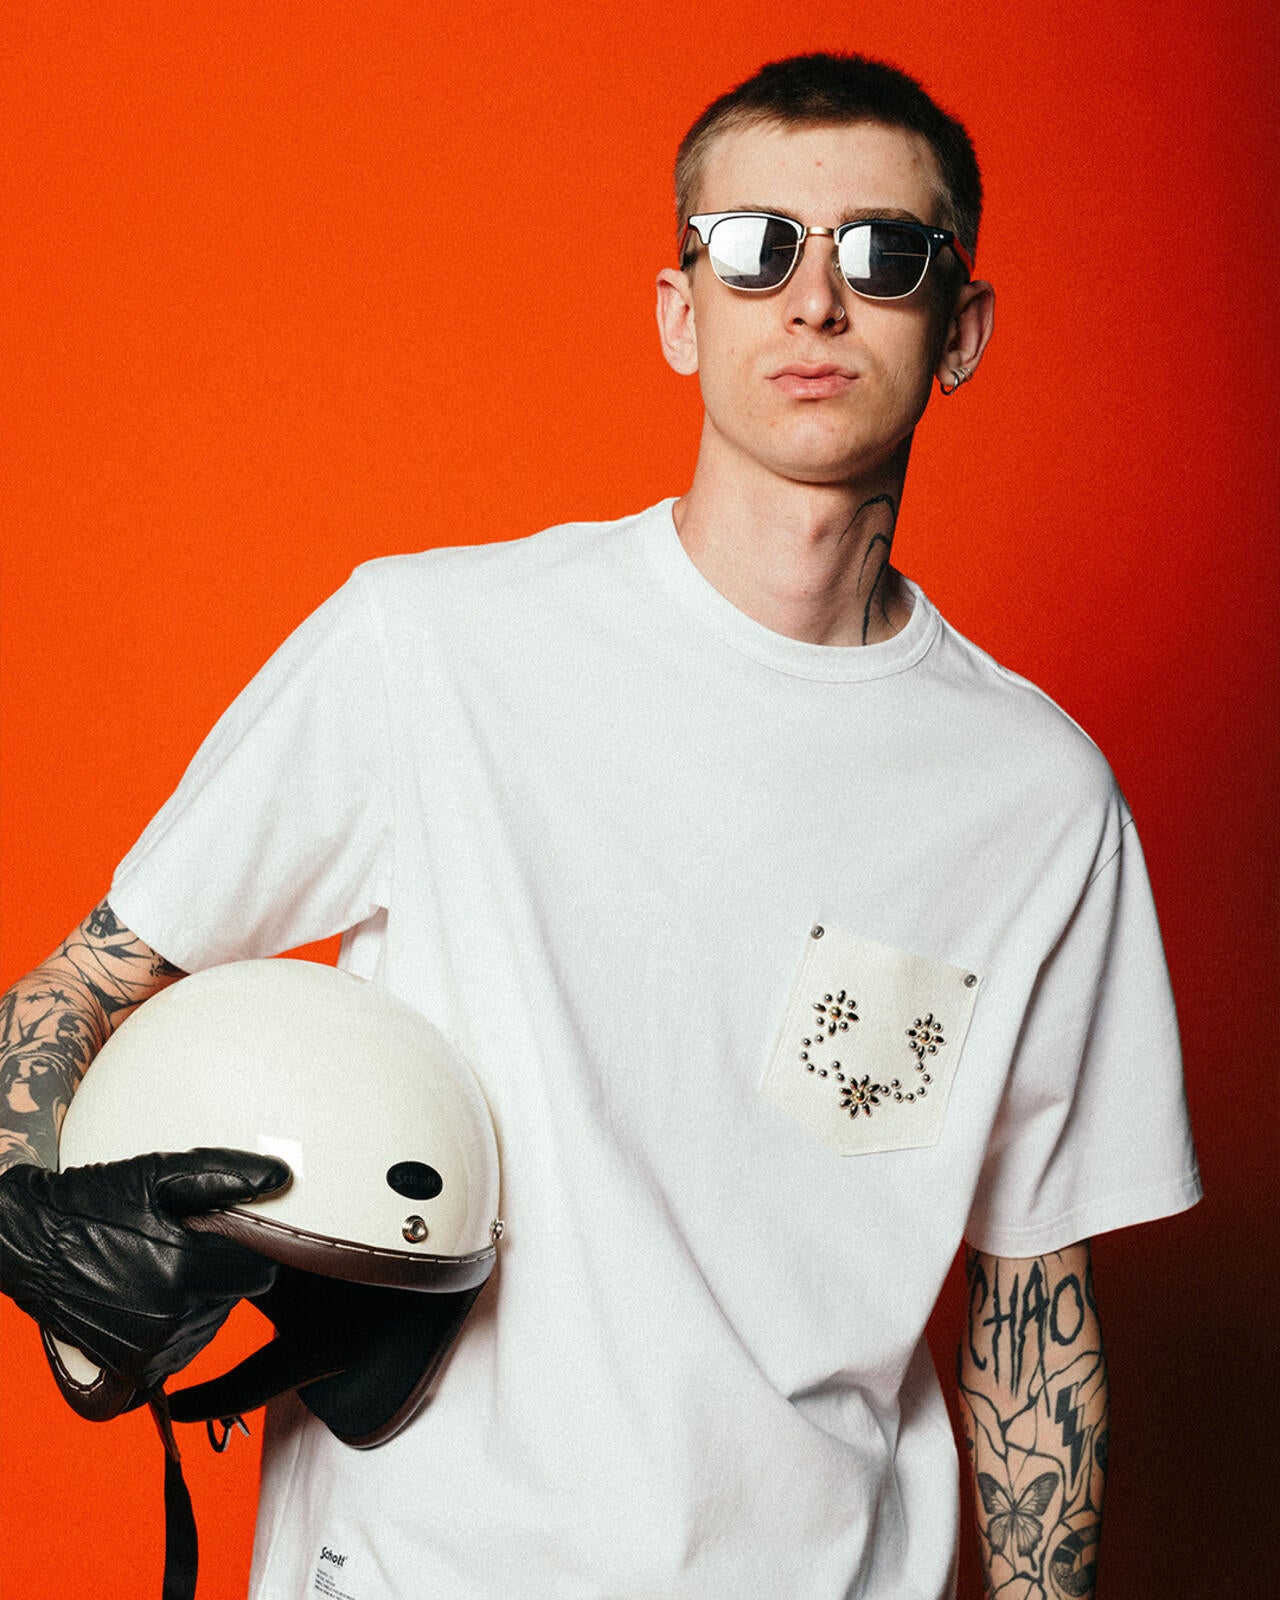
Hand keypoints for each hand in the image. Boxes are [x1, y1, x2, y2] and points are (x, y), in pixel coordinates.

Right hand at [0, 1148, 289, 1401]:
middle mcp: (169, 1318)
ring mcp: (147, 1350)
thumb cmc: (96, 1200)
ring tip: (158, 1270)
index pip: (260, 1272)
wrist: (32, 1242)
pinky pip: (177, 1354)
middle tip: (181, 1248)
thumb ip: (226, 1174)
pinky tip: (148, 1301)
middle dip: (221, 1275)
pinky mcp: (128, 1371)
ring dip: (198, 1303)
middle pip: (233, 1300)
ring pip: (208, 1328)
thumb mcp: (160, 1173)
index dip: (248, 1252)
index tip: (224, 1236)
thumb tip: (281, 1178)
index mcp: (183, 1269)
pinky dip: (173, 1331)